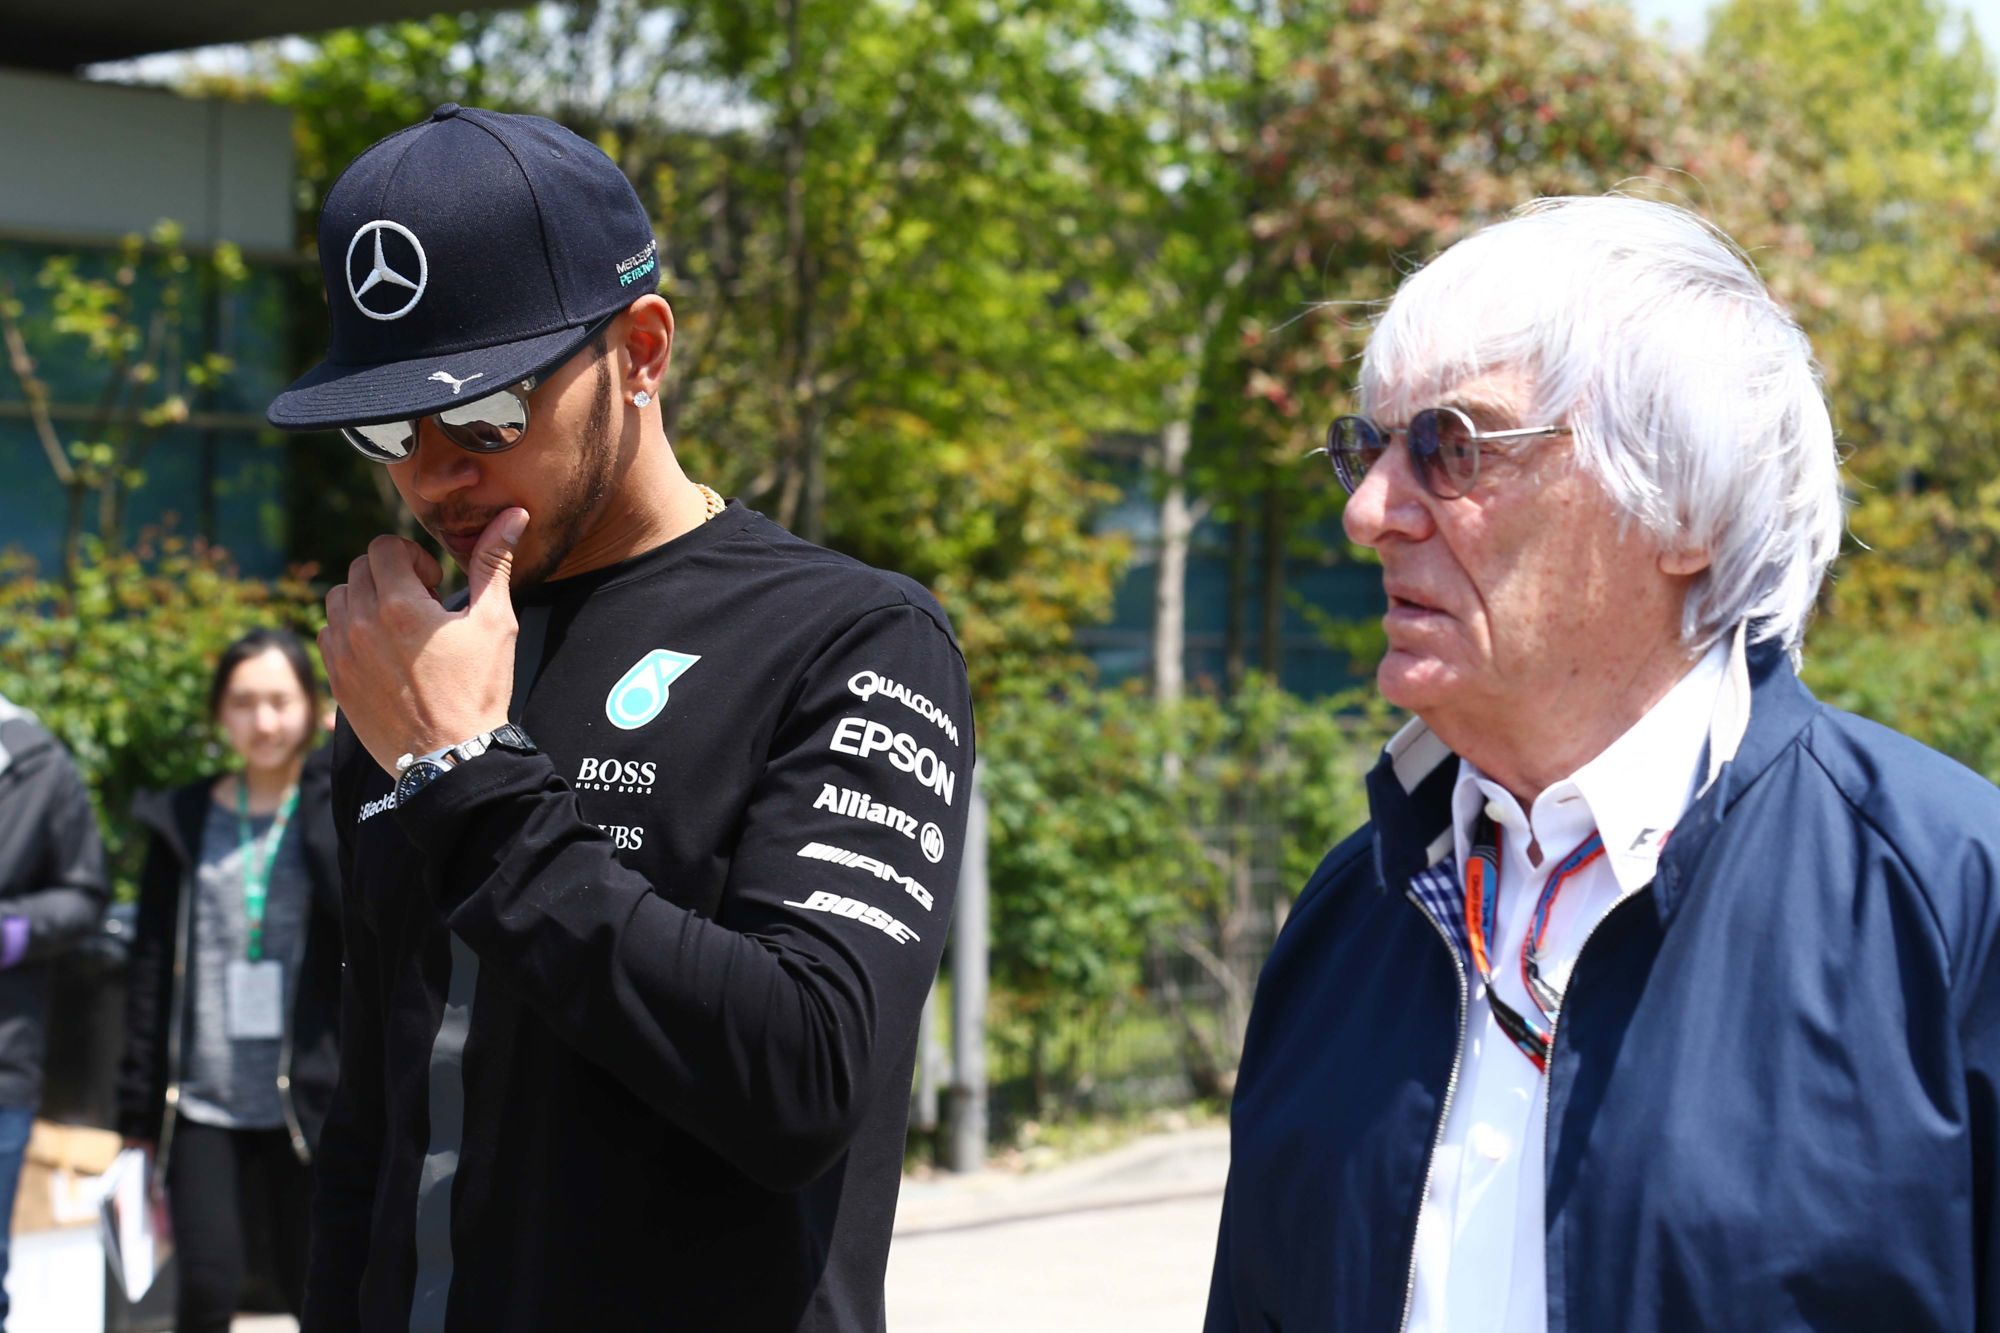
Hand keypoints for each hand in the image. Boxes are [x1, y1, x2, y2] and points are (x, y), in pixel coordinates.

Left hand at [320, 509, 528, 774]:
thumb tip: (514, 515)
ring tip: (398, 627)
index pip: (383, 547)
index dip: (412, 557)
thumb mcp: (494, 623)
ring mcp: (343, 653)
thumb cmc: (479, 690)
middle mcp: (362, 624)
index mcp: (401, 605)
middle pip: (359, 568)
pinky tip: (382, 652)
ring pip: (338, 598)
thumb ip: (493, 563)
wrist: (453, 756)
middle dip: (390, 575)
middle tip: (421, 606)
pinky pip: (328, 633)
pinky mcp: (336, 679)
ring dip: (366, 600)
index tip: (433, 584)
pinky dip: (350, 631)